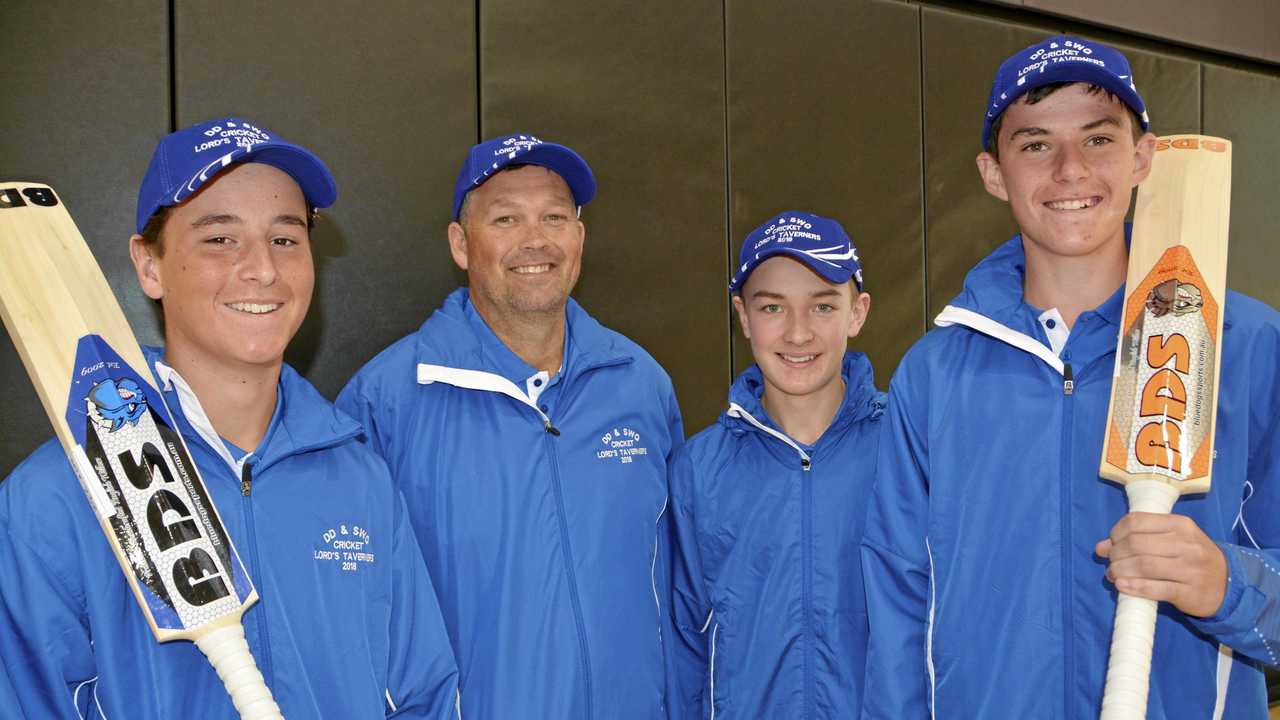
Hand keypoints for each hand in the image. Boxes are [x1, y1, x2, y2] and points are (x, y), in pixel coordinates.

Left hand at [1095, 512, 1227, 617]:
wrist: (1227, 584)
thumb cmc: (1192, 557)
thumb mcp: (1171, 540)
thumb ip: (1138, 538)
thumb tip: (1101, 547)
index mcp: (1180, 525)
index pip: (1137, 521)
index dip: (1116, 533)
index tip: (1111, 543)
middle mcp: (1186, 544)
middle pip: (1137, 544)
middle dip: (1116, 554)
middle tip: (1110, 562)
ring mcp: (1190, 569)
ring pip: (1143, 565)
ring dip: (1120, 571)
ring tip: (1113, 575)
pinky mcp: (1189, 592)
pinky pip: (1154, 589)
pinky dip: (1133, 587)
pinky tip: (1122, 586)